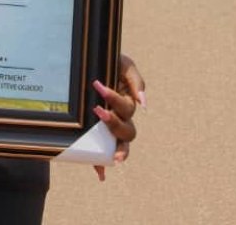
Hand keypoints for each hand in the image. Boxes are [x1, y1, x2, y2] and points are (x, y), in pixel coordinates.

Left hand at [91, 53, 145, 180]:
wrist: (91, 61)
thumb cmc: (111, 62)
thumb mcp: (125, 64)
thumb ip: (136, 81)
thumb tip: (143, 104)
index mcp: (127, 102)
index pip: (126, 109)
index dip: (114, 100)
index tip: (98, 85)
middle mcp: (121, 118)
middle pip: (127, 131)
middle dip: (114, 124)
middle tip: (98, 110)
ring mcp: (110, 127)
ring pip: (121, 144)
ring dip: (118, 150)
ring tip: (113, 156)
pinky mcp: (97, 133)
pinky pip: (102, 152)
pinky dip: (102, 165)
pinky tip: (101, 174)